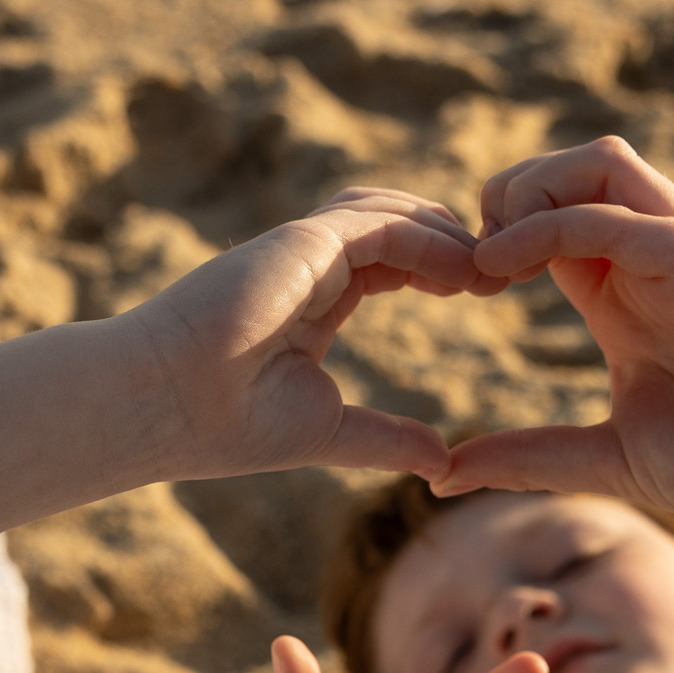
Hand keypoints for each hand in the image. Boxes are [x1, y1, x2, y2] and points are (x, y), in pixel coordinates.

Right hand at [0, 188, 500, 555]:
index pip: (394, 260)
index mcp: (315, 298)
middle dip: (459, 241)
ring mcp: (302, 249)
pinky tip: (464, 272)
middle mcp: (310, 264)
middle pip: (402, 224)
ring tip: (495, 269)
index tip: (492, 292)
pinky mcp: (298, 244)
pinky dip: (427, 240)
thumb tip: (443, 462)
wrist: (161, 408)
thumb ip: (386, 437)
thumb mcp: (326, 432)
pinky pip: (380, 224)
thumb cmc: (222, 424)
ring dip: (450, 234)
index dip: (445, 268)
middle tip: (512, 270)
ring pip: (394, 210)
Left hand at [433, 138, 673, 567]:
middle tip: (462, 262)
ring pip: (600, 163)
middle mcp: (650, 260)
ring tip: (484, 254)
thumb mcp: (605, 459)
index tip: (452, 290)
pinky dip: (549, 224)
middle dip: (504, 194)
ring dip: (529, 188)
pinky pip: (618, 212)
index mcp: (621, 294)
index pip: (546, 220)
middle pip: (571, 170)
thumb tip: (441, 476)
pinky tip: (501, 268)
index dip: (489, 236)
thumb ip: (527, 457)